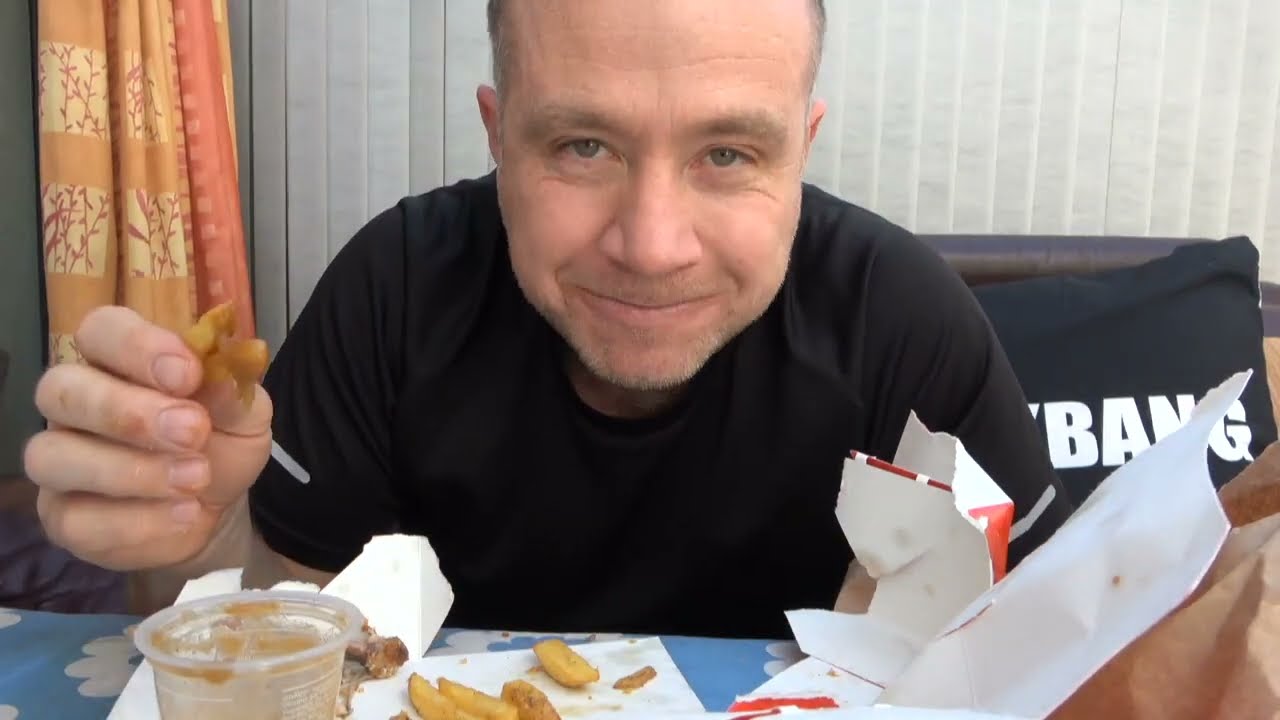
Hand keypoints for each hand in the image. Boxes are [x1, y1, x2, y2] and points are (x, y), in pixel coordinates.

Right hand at [24, 306, 272, 569]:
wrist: (219, 507)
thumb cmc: (219, 441)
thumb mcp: (244, 414)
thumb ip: (233, 392)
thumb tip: (227, 373)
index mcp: (116, 359)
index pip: (101, 331)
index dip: (137, 346)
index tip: (188, 373)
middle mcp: (74, 404)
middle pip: (62, 389)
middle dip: (128, 412)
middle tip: (192, 431)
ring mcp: (60, 461)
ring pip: (54, 456)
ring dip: (131, 470)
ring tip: (196, 477)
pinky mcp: (63, 517)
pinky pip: (75, 520)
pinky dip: (137, 520)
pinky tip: (184, 513)